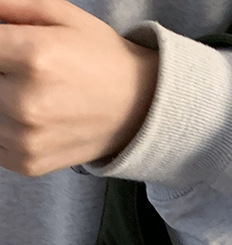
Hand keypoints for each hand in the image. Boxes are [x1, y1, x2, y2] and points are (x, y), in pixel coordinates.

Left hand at [0, 0, 158, 175]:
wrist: (140, 109)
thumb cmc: (100, 59)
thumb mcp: (60, 14)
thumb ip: (10, 6)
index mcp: (33, 56)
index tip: (6, 51)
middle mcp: (27, 103)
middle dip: (0, 72)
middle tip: (19, 72)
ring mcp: (27, 139)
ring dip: (0, 101)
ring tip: (26, 93)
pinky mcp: (29, 163)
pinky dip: (4, 129)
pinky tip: (28, 118)